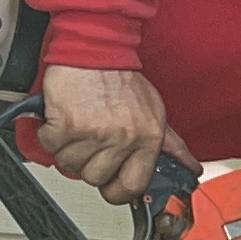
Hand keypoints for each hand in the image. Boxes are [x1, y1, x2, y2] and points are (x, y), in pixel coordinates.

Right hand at [39, 64, 194, 203]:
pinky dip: (50, 134)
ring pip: (71, 165)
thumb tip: (189, 167)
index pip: (132, 186)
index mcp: (148, 137)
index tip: (111, 184)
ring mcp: (94, 132)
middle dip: (89, 163)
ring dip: (69, 148)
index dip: (117, 190)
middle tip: (91, 140)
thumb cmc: (120, 78)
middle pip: (96, 178)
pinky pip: (51, 146)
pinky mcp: (67, 124)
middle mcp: (123, 137)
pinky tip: (63, 119)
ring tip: (79, 125)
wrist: (94, 48)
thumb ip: (170, 144)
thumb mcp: (153, 110)